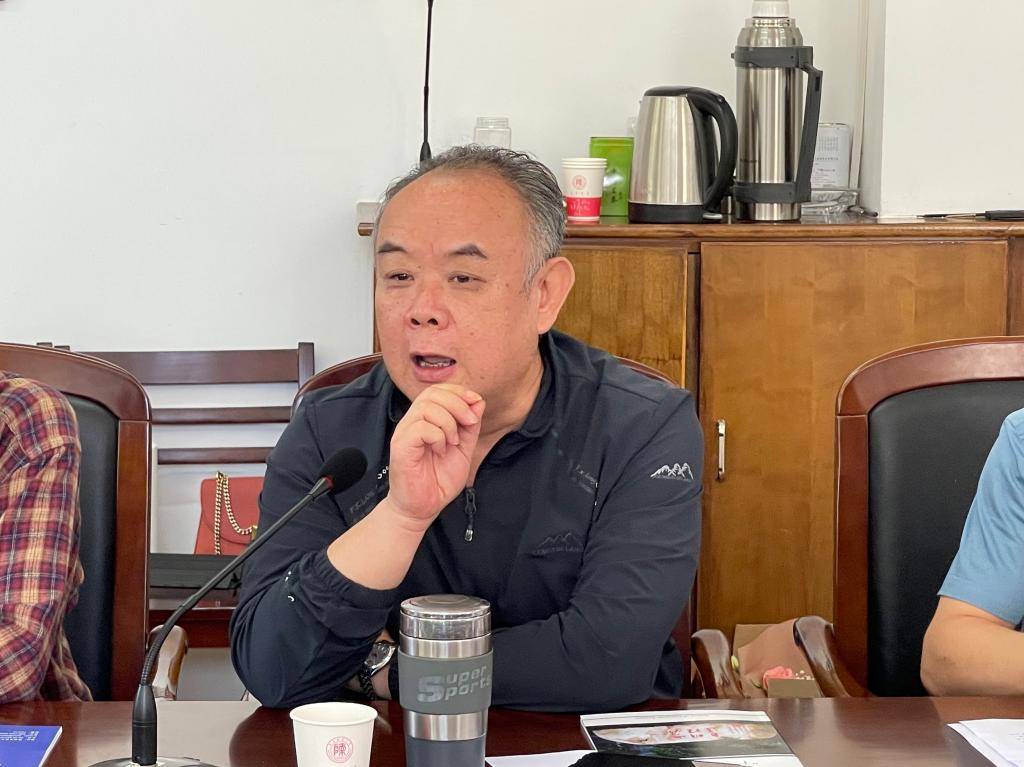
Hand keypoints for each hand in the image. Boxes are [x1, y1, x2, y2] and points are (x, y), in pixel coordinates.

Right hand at [385, 384, 484, 530]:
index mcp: (425, 420)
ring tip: (454, 442)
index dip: (458, 392)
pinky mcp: (401, 447)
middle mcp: (412, 423)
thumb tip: (478, 401)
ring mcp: (405, 434)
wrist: (423, 508)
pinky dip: (438, 437)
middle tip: (470, 423)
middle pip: (431, 393)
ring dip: (448, 422)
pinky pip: (421, 428)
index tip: (475, 404)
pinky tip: (441, 451)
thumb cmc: (438, 480)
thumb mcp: (463, 449)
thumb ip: (470, 426)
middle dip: (457, 403)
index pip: (437, 390)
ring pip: (426, 407)